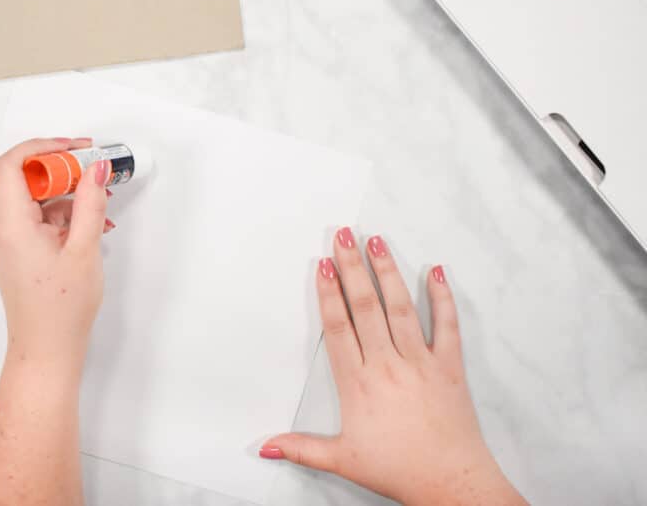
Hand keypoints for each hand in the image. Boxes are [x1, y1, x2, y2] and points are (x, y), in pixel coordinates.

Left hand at [0, 137, 111, 369]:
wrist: (46, 350)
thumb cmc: (60, 308)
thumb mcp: (83, 249)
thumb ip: (89, 202)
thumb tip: (95, 168)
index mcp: (10, 223)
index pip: (13, 163)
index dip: (43, 147)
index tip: (76, 148)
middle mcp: (2, 227)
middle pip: (23, 176)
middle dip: (60, 167)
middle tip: (93, 167)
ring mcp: (9, 238)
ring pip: (33, 196)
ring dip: (66, 191)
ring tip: (101, 199)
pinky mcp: (19, 249)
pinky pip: (37, 216)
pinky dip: (63, 212)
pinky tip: (93, 222)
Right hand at [260, 229, 524, 505]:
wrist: (451, 483)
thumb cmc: (399, 470)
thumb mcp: (342, 459)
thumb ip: (301, 447)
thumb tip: (265, 446)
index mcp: (359, 384)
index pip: (339, 328)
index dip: (329, 294)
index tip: (323, 265)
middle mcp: (388, 366)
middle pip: (366, 307)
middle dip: (352, 268)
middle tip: (343, 235)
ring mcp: (420, 363)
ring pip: (401, 308)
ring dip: (388, 272)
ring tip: (377, 242)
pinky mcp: (449, 367)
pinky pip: (447, 326)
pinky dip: (441, 297)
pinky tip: (435, 271)